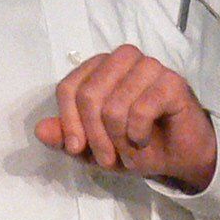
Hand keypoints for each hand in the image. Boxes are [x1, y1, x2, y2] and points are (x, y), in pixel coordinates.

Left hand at [35, 46, 217, 191]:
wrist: (179, 157)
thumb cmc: (137, 145)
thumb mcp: (94, 148)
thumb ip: (67, 137)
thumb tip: (40, 130)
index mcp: (101, 67)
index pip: (69, 87)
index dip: (68, 121)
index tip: (76, 149)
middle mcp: (123, 59)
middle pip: (88, 95)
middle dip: (94, 136)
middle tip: (107, 159)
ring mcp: (150, 67)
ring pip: (114, 104)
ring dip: (118, 140)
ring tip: (129, 152)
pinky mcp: (172, 82)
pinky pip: (141, 109)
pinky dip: (138, 135)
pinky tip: (144, 140)